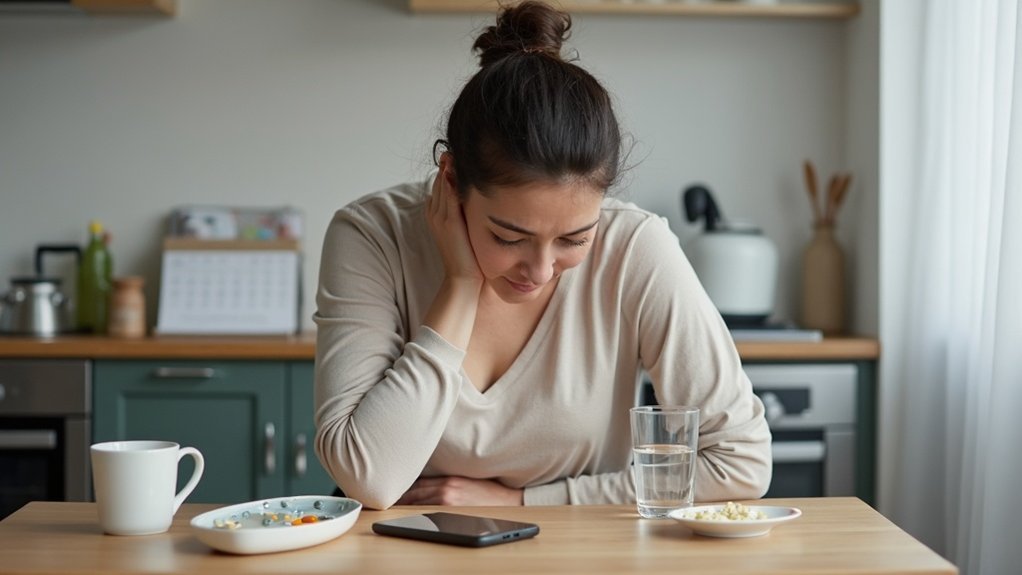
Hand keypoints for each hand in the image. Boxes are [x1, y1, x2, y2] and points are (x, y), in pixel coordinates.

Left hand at [396, 476, 523, 505]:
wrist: (507, 501)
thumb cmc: (488, 492)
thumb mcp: (466, 481)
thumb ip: (448, 482)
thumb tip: (430, 486)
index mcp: (449, 478)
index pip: (420, 482)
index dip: (406, 486)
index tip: (394, 489)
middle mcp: (446, 487)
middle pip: (416, 492)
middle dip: (401, 496)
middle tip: (387, 497)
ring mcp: (447, 499)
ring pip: (419, 502)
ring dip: (406, 504)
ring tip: (393, 506)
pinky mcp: (451, 509)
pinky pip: (427, 511)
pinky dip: (416, 512)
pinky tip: (409, 513)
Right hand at [426, 154, 483, 283]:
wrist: (463, 278)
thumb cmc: (468, 256)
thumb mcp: (466, 228)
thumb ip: (466, 211)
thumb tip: (478, 195)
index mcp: (436, 213)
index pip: (441, 182)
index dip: (448, 167)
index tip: (458, 153)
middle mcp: (434, 212)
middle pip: (440, 178)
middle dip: (448, 163)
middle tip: (457, 146)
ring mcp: (439, 216)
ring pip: (442, 184)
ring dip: (449, 167)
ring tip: (456, 152)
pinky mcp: (448, 222)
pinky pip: (448, 195)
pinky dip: (452, 181)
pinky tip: (458, 169)